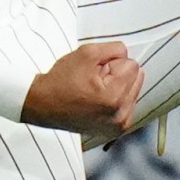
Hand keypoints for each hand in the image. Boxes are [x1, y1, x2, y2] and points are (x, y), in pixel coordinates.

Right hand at [22, 40, 142, 143]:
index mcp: (114, 97)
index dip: (112, 63)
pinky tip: (97, 102)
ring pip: (133, 91)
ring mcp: (118, 126)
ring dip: (117, 88)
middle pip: (136, 79)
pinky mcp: (115, 130)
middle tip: (94, 82)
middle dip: (118, 75)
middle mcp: (120, 116)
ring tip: (94, 92)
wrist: (43, 105)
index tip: (95, 72)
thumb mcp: (87, 53)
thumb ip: (115, 49)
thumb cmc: (60, 82)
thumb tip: (128, 55)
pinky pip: (127, 105)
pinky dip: (116, 100)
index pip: (133, 65)